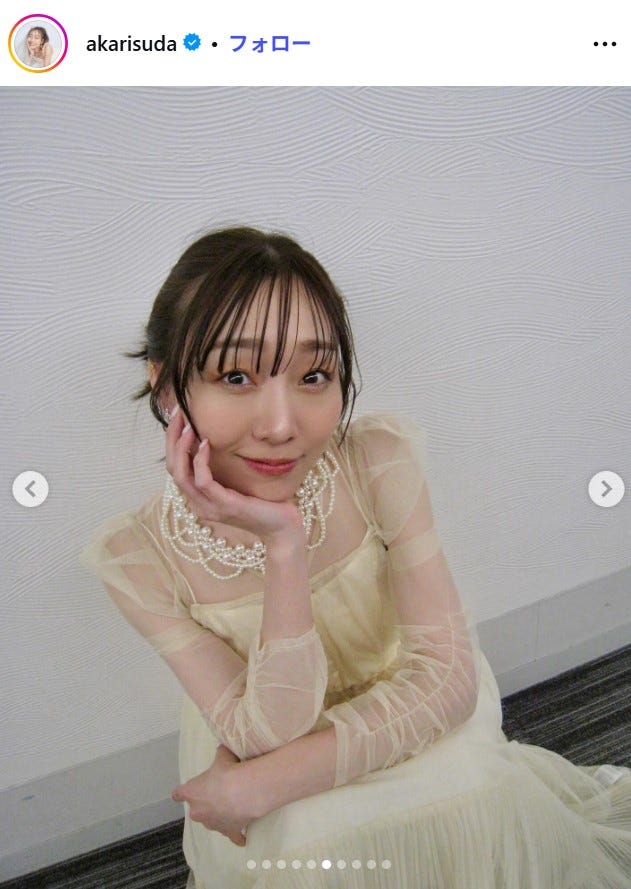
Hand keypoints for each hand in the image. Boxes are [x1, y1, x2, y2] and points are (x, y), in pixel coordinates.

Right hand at [165, 404, 304, 544]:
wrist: (281, 527)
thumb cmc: (262, 503)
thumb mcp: (236, 483)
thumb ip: (221, 469)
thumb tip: (211, 440)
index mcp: (199, 498)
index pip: (175, 468)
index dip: (172, 442)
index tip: (177, 417)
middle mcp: (199, 504)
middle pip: (173, 469)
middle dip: (172, 440)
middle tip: (177, 415)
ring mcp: (209, 506)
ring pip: (181, 475)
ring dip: (182, 448)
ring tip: (189, 428)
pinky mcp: (224, 505)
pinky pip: (203, 481)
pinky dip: (201, 461)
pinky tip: (206, 444)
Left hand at [172, 745, 251, 845]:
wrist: (244, 792)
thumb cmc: (228, 772)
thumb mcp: (223, 756)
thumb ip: (220, 755)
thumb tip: (223, 751)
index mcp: (192, 792)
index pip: (179, 794)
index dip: (181, 793)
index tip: (182, 794)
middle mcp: (198, 812)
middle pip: (196, 810)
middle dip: (205, 804)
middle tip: (219, 794)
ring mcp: (213, 824)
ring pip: (212, 821)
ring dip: (219, 816)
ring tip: (234, 807)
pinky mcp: (229, 832)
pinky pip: (232, 836)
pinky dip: (237, 836)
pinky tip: (242, 837)